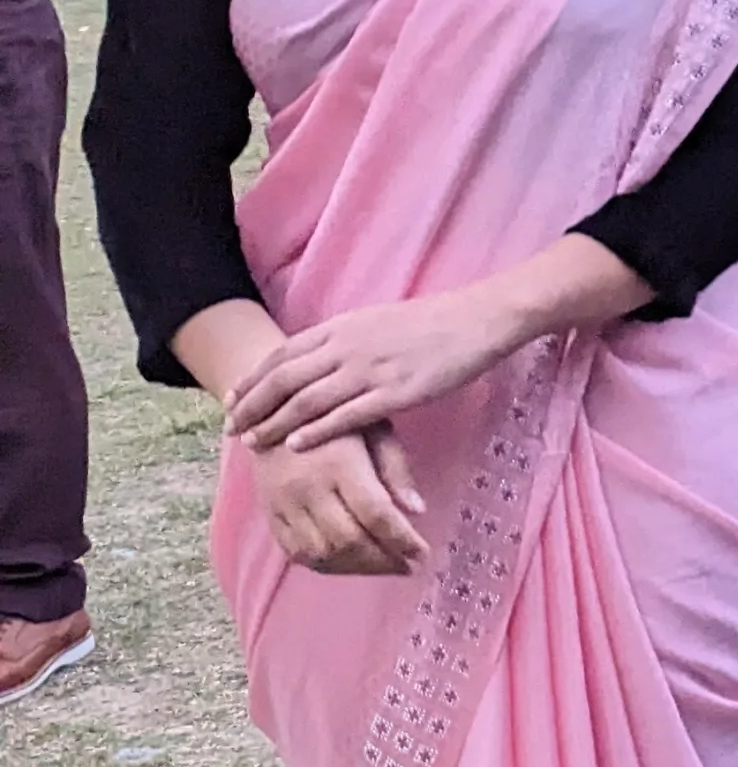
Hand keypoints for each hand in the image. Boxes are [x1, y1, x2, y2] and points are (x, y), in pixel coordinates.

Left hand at [227, 292, 522, 451]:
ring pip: (307, 400)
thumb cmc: (431, 323)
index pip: (283, 354)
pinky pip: (345, 416)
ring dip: (274, 423)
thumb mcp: (377, 320)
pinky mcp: (395, 392)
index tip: (232, 399)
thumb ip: (344, 338)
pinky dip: (315, 432)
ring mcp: (370, 370)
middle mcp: (348, 347)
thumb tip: (317, 356)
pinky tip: (296, 446)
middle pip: (284, 379)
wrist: (476, 320)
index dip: (253, 379)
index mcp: (343, 327)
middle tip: (232, 429)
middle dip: (252, 405)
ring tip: (253, 443)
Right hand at [252, 427, 427, 575]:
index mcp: (340, 464)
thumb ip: (395, 468)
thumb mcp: (374, 428)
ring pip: (321, 553)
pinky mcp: (269, 513)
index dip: (402, 540)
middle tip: (409, 566)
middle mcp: (308, 489)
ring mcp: (284, 504)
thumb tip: (417, 510)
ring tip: (384, 567)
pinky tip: (350, 563)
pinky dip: (326, 565)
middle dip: (383, 561)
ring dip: (356, 568)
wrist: (271, 410)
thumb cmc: (334, 415)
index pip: (375, 514)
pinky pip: (295, 552)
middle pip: (348, 540)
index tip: (423, 554)